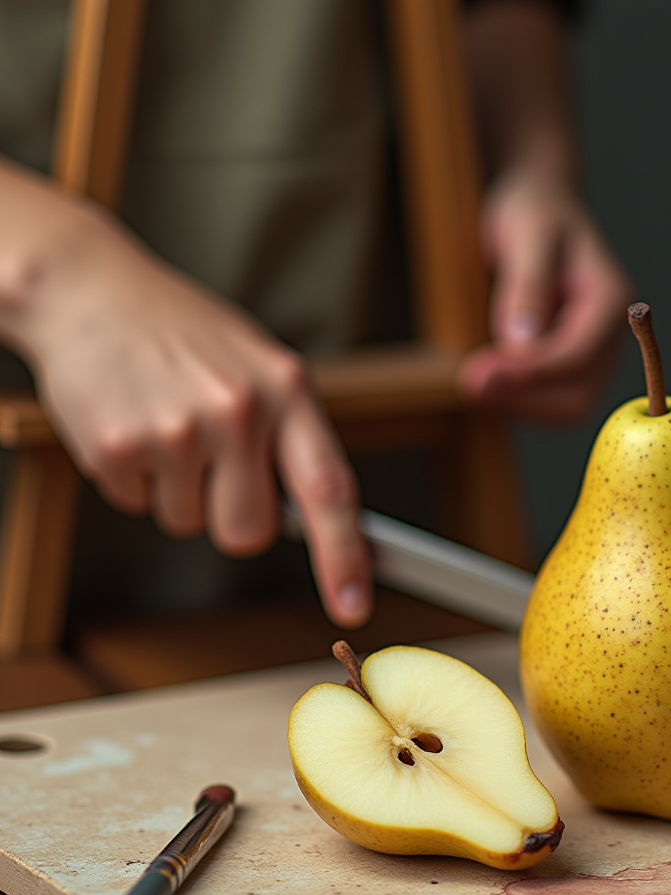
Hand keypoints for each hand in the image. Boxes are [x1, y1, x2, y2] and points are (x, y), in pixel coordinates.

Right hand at [1, 166, 370, 626]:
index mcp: (287, 390)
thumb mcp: (261, 366)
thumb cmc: (186, 335)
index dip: (345, 555)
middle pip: (248, 532)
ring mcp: (178, 429)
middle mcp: (240, 411)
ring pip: (188, 524)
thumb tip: (317, 519)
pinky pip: (137, 505)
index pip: (330, 490)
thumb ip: (291, 435)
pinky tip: (132, 424)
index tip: (353, 604)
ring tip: (166, 424)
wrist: (92, 289)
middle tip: (210, 463)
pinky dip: (132, 479)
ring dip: (176, 490)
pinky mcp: (120, 446)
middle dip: (229, 516)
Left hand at [459, 168, 632, 422]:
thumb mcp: (528, 232)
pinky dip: (520, 401)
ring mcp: (595, 354)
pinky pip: (552, 401)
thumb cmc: (536, 210)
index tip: (480, 376)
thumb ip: (528, 287)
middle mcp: (612, 334)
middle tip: (471, 383)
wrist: (541, 206)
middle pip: (579, 395)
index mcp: (612, 299)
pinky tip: (489, 379)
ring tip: (474, 381)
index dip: (530, 374)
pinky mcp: (573, 365)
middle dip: (526, 398)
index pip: (577, 356)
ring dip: (521, 405)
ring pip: (567, 408)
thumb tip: (522, 343)